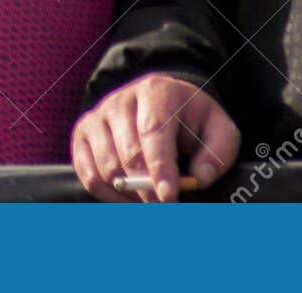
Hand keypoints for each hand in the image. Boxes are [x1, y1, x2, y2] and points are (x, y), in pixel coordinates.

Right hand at [71, 74, 239, 201]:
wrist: (162, 101)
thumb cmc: (190, 120)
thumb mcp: (217, 128)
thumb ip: (218, 152)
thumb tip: (199, 178)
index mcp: (157, 91)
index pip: (153, 131)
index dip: (160, 168)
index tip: (169, 197)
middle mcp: (122, 100)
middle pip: (128, 154)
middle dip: (148, 189)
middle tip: (165, 209)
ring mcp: (99, 115)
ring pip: (107, 168)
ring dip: (129, 194)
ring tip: (149, 200)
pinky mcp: (83, 133)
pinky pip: (87, 174)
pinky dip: (107, 195)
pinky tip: (127, 198)